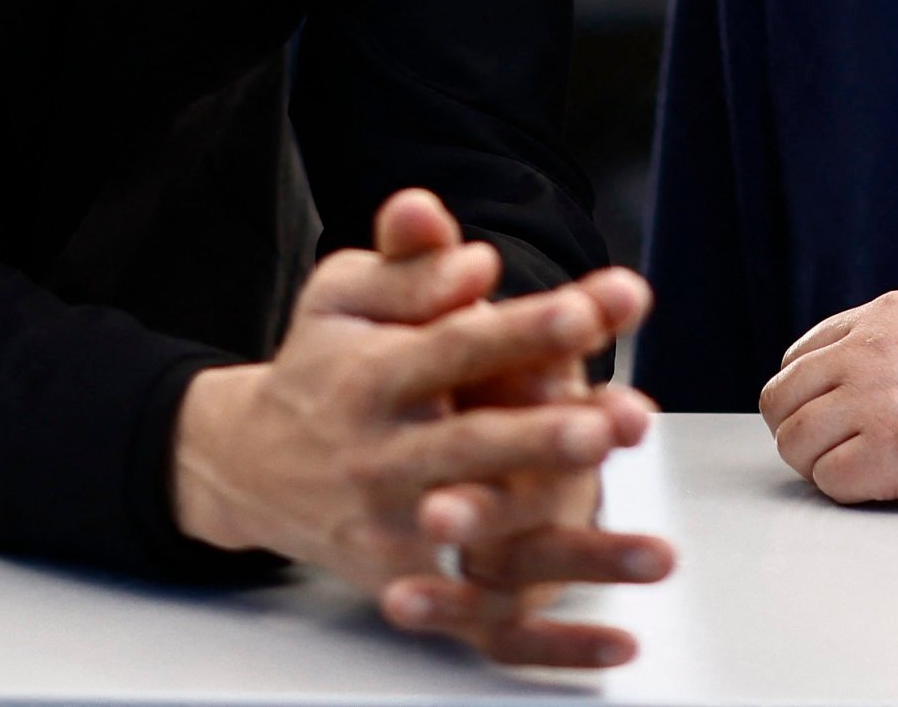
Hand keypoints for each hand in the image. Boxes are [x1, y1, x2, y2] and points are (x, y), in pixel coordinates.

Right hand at [171, 189, 670, 668]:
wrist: (245, 466)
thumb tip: (471, 256)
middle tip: (605, 426)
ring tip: (653, 549)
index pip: (454, 349)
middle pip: (469, 448)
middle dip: (540, 439)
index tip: (585, 311)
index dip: (519, 329)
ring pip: (489, 541)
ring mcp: (394, 530)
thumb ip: (409, 266)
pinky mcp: (408, 585)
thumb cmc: (321, 365)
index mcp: (374, 377)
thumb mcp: (346, 295)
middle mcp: (382, 458)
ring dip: (574, 549)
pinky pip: (483, 624)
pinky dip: (552, 642)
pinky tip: (618, 642)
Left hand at [759, 290, 897, 507]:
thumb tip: (838, 393)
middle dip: (805, 437)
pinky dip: (854, 494)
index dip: (809, 402)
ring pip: (796, 445)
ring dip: (827, 468)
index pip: (798, 360)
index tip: (836, 427)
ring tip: (880, 473)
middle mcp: (872, 346)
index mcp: (885, 315)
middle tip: (849, 458)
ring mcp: (879, 396)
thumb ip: (889, 349)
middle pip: (782, 402)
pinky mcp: (893, 448)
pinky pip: (830, 483)